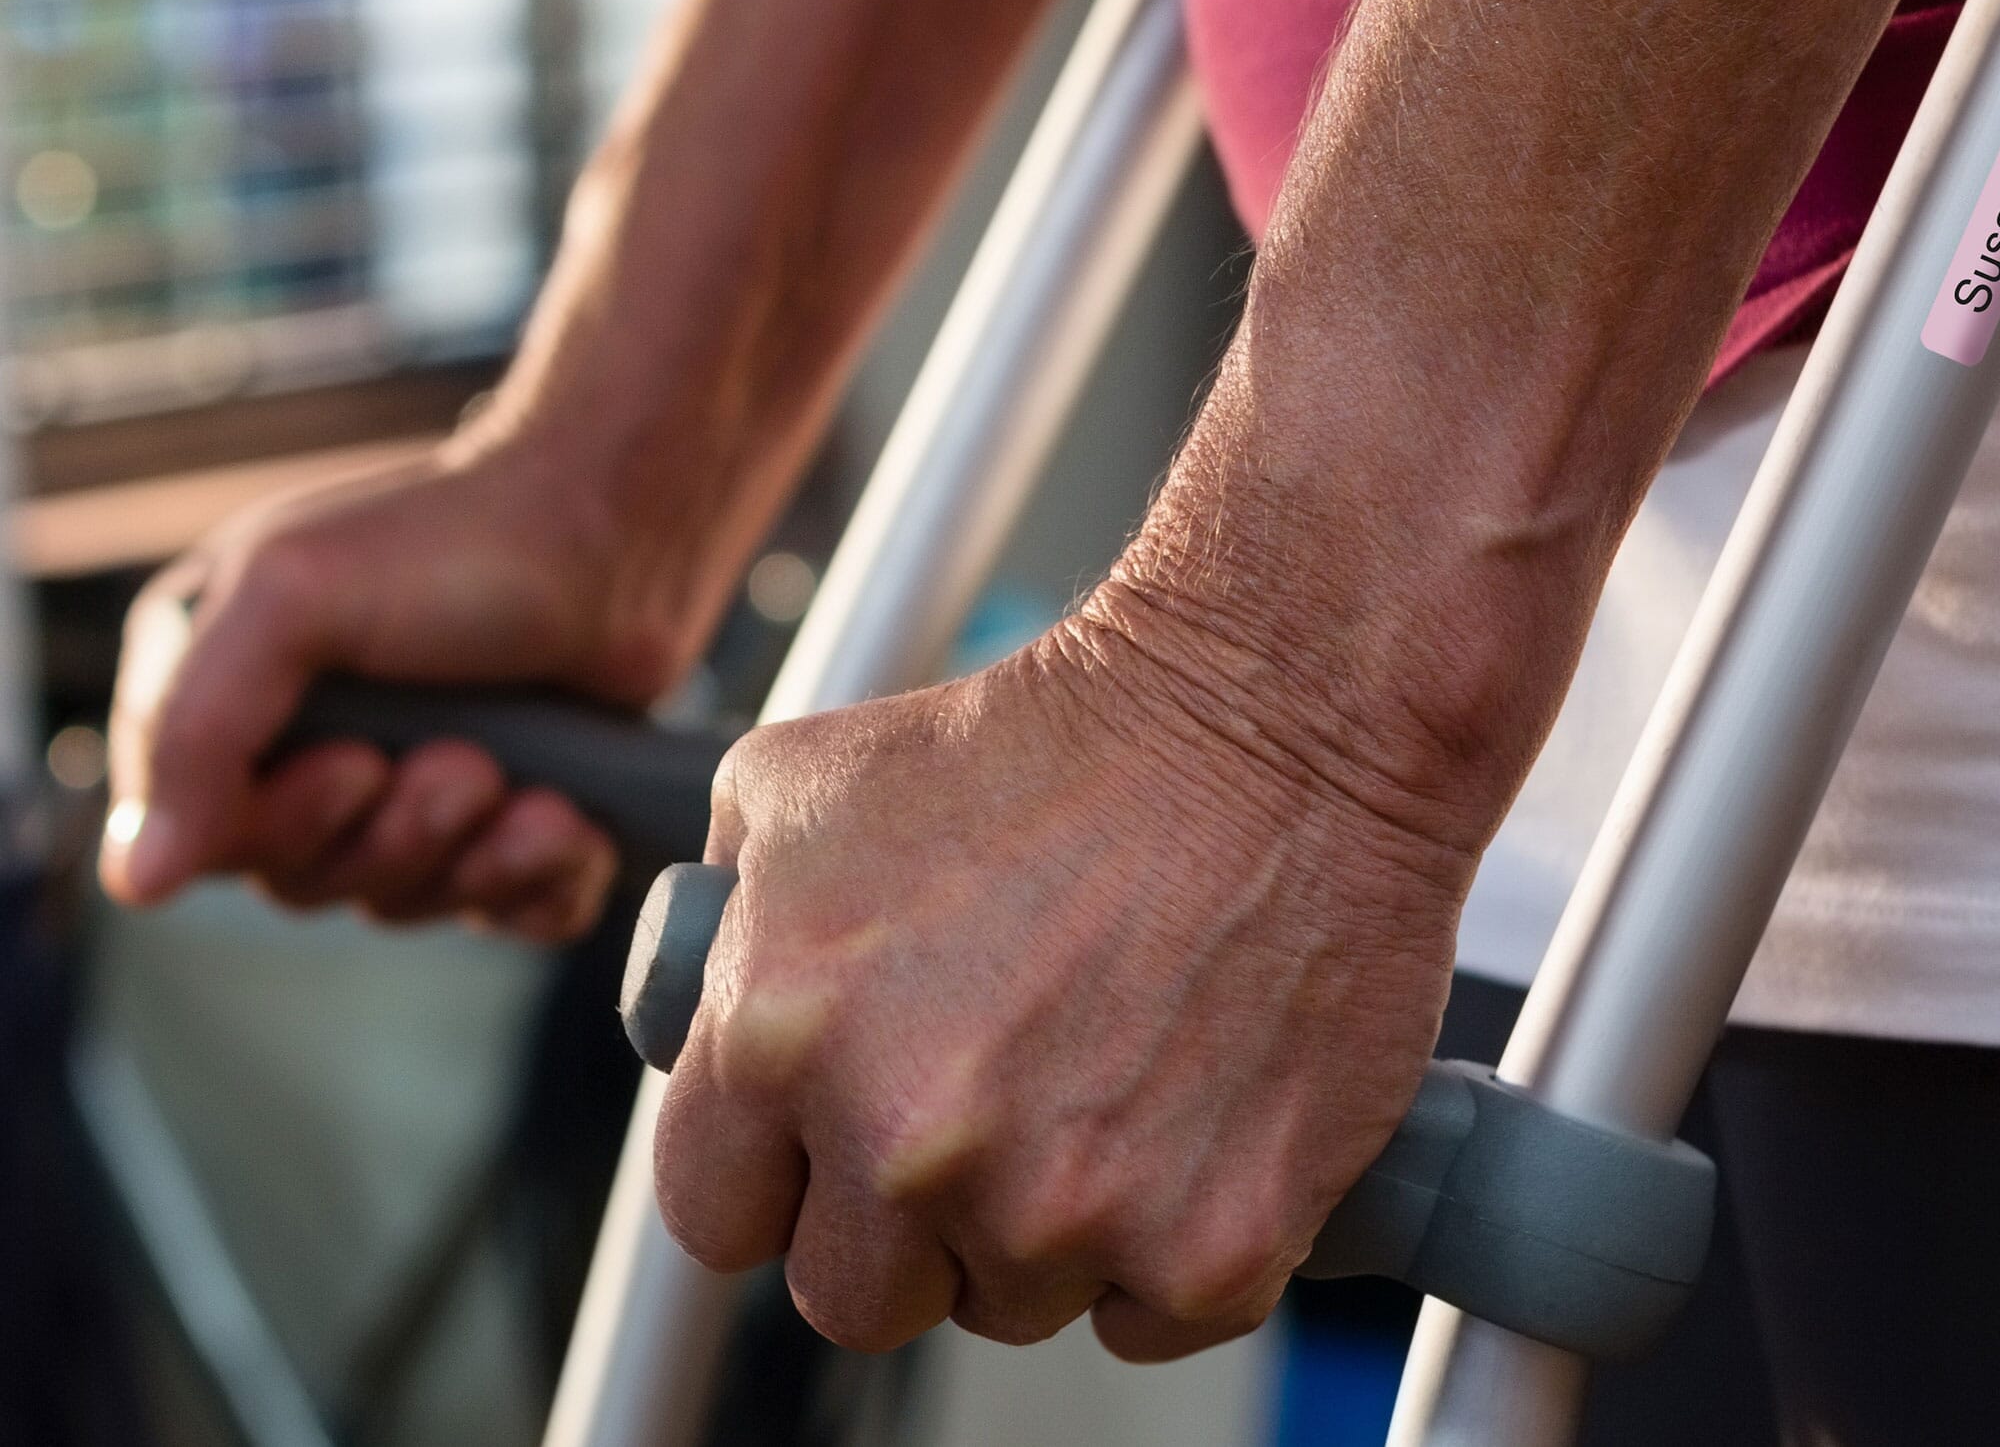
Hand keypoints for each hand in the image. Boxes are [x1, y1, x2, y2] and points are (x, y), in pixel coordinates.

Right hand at [101, 436, 692, 939]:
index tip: (358, 765)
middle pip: (304, 881)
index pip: (201, 838)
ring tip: (523, 782)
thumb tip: (139, 881)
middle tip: (465, 764)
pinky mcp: (518, 811)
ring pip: (405, 900)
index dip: (278, 829)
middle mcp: (314, 742)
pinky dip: (540, 880)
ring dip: (471, 856)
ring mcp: (419, 780)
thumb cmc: (460, 538)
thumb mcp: (291, 599)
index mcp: (232, 689)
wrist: (624, 518)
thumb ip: (196, 731)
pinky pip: (510, 910)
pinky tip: (569, 822)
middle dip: (394, 836)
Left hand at [650, 594, 1473, 1359]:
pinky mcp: (1210, 1245)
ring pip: (1011, 1301)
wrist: (1277, 716)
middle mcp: (909, 1141)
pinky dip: (1170, 1235)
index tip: (840, 1125)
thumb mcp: (809, 774)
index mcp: (783, 1032)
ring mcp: (1065, 1209)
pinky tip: (1188, 1105)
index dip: (784, 1166)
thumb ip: (725, 921)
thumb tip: (693, 1012)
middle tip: (992, 1087)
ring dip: (1046, 1216)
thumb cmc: (1061, 733)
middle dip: (907, 1213)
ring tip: (1106, 1057)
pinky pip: (1150, 1314)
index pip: (718, 1217)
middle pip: (856, 1296)